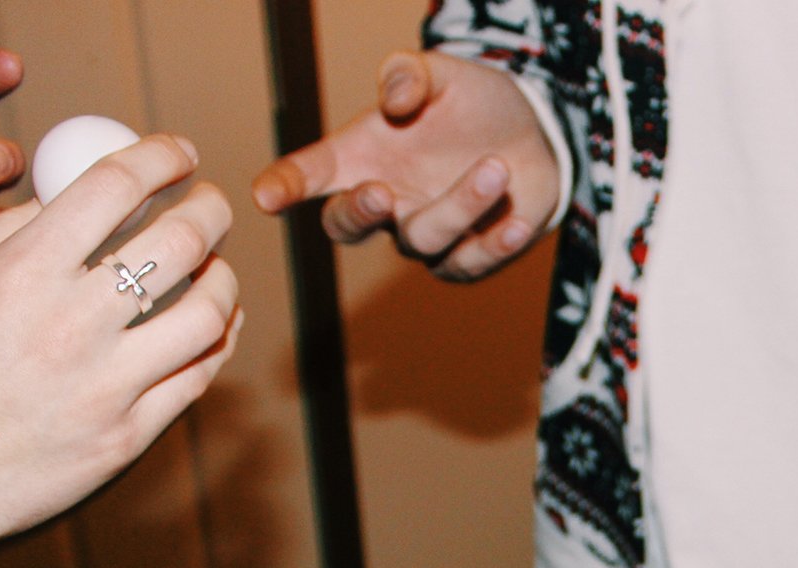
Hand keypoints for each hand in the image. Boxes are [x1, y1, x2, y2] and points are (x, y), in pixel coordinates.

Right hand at [0, 134, 240, 567]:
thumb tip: (61, 201)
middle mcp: (70, 324)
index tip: (178, 154)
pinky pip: (198, 377)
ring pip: (206, 313)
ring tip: (216, 269)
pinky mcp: (127, 436)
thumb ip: (7, 239)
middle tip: (211, 203)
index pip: (113, 187)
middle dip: (210, 209)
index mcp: (20, 275)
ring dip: (223, 280)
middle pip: (179, 243)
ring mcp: (106, 385)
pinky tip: (215, 325)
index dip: (159, 157)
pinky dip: (218, 341)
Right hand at [251, 49, 558, 280]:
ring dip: (460, 205)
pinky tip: (516, 222)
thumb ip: (411, 75)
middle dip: (358, 212)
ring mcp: (423, 235)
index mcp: (361, 156)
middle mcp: (385, 202)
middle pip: (346, 226)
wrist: (532, 135)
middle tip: (380, 192)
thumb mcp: (442, 74)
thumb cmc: (469, 104)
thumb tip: (396, 99)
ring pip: (423, 239)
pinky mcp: (466, 258)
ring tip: (497, 166)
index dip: (285, 185)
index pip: (310, 173)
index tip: (265, 196)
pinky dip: (494, 244)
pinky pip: (470, 264)